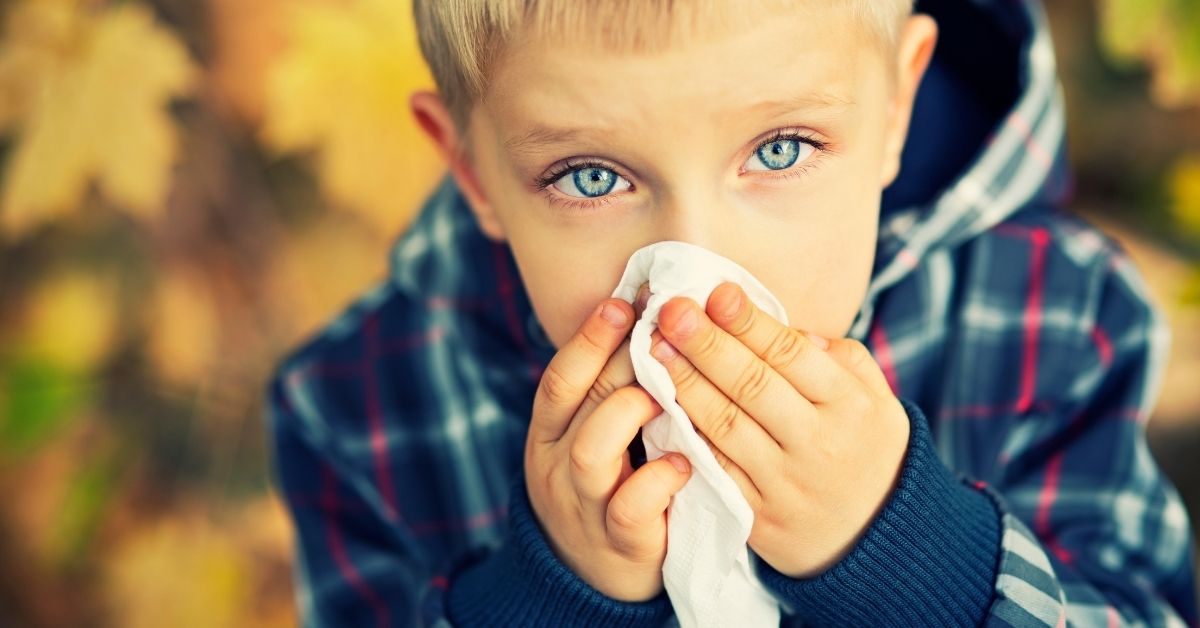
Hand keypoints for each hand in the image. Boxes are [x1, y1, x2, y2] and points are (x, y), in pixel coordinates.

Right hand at [525, 290, 691, 601]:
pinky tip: (685, 462)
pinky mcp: (619, 542)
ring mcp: (584, 504)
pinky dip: (659, 481)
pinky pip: (631, 508)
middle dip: (619, 360)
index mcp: (551, 433)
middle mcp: (557, 464)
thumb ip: (610, 393)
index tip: (623, 301)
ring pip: (593, 450)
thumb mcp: (592, 439)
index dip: (589, 337)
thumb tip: (651, 322)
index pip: (561, 376)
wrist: (589, 579)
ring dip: (631, 414)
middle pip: (579, 400)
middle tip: (664, 328)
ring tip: (668, 397)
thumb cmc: (607, 488)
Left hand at [649, 281, 909, 577]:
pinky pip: (715, 469)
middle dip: (707, 343)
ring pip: (726, 426)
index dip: (750, 322)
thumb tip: (788, 327)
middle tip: (671, 309)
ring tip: (654, 348)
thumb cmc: (867, 450)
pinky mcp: (757, 515)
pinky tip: (659, 405)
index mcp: (850, 405)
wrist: (878, 540)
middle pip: (752, 385)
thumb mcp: (876, 399)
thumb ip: (839, 357)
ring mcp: (784, 483)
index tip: (716, 291)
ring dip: (685, 383)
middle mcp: (817, 442)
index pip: (792, 355)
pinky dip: (685, 436)